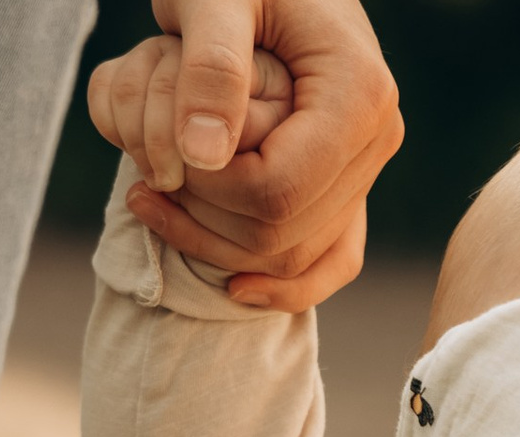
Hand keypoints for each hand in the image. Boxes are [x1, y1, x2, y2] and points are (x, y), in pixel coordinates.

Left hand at [89, 0, 399, 312]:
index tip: (159, 161)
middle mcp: (377, 138)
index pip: (279, 192)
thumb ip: (209, 68)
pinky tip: (229, 285)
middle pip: (287, 235)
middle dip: (206, 222)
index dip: (211, 193)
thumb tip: (204, 160)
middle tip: (142, 183)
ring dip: (220, 249)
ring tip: (153, 202)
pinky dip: (280, 286)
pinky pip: (329, 263)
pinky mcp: (351, 185)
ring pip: (298, 256)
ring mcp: (367, 168)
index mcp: (358, 95)